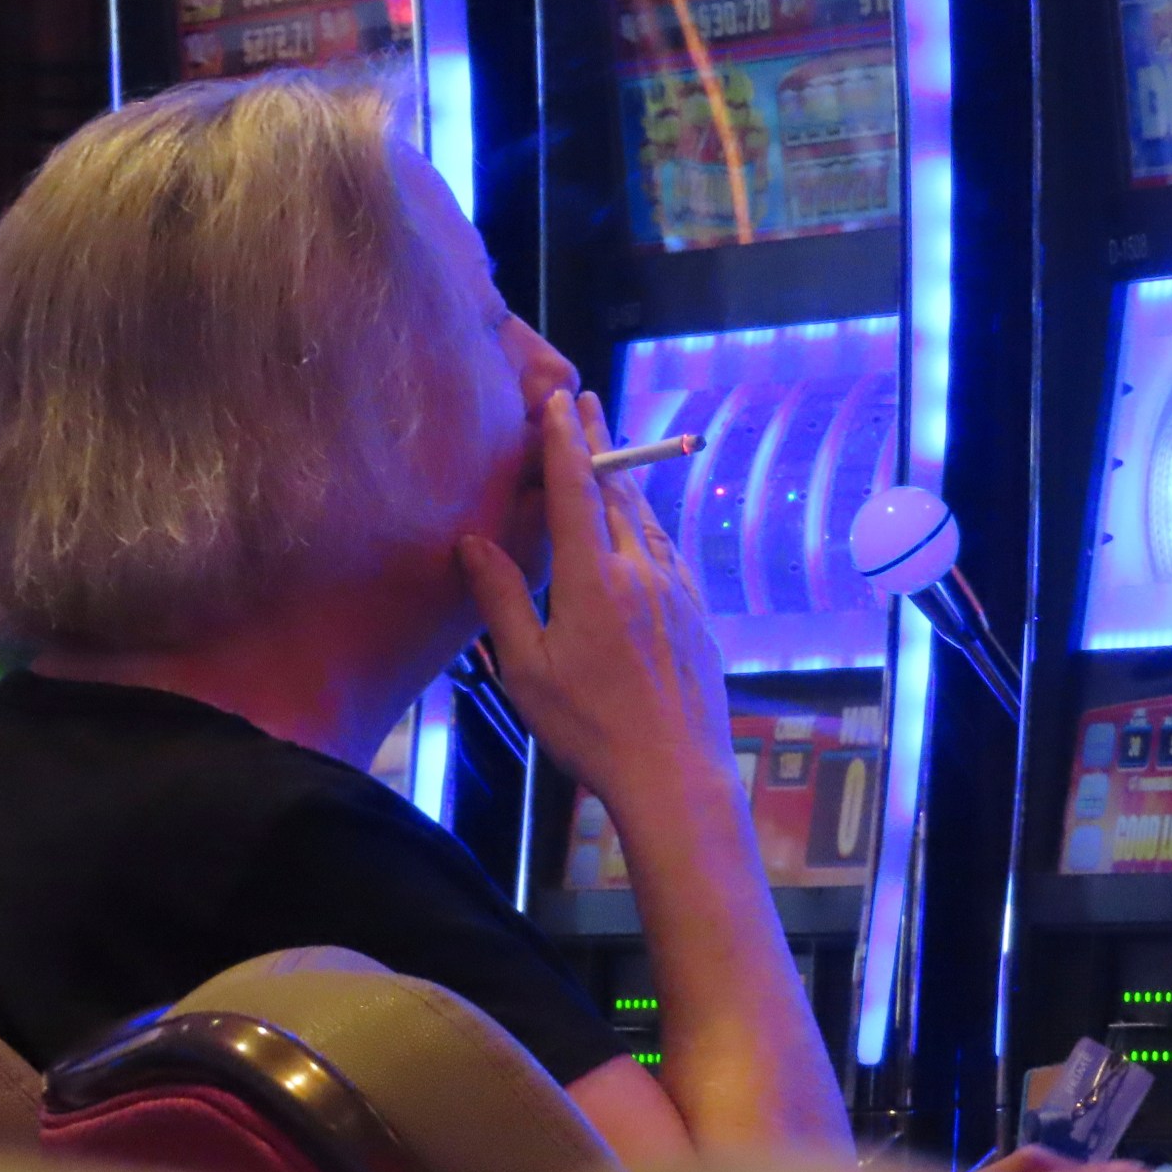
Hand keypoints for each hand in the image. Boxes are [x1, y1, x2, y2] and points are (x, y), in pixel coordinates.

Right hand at [458, 390, 734, 835]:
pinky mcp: (697, 615)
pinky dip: (648, 526)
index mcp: (594, 579)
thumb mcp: (526, 669)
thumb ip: (502, 599)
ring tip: (608, 455)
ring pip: (647, 521)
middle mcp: (641, 572)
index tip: (559, 399)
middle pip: (616, 492)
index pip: (576, 491)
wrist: (675, 772)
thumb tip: (474, 542)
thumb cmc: (591, 728)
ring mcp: (676, 591)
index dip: (565, 441)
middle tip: (584, 403)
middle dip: (597, 445)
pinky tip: (642, 531)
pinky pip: (668, 553)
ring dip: (624, 482)